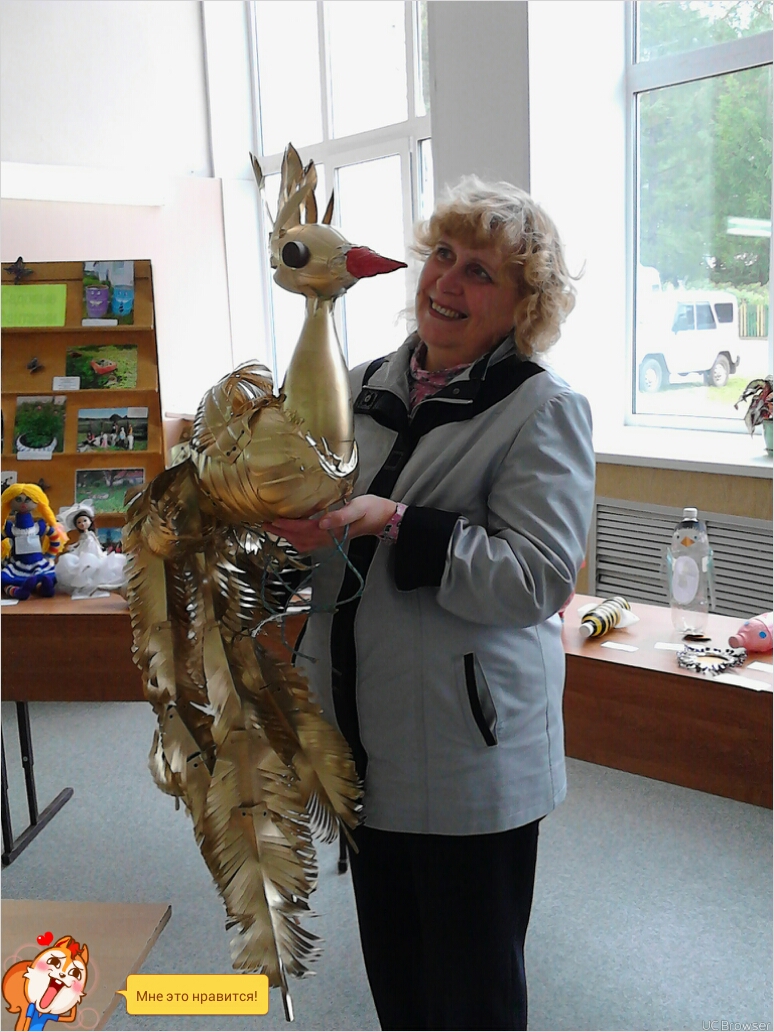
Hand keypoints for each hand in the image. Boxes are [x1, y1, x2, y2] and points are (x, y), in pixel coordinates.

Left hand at [264, 495, 398, 553]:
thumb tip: (322, 522)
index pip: (304, 530)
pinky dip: (296, 539)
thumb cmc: (372, 510)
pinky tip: (290, 532)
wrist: (383, 519)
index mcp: (333, 530)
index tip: (274, 519)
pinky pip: (308, 542)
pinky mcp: (330, 538)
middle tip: (265, 524)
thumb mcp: (358, 508)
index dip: (288, 526)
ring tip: (273, 528)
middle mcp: (328, 538)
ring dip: (286, 536)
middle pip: (299, 538)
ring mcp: (329, 540)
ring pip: (302, 542)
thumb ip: (340, 516)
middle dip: (281, 532)